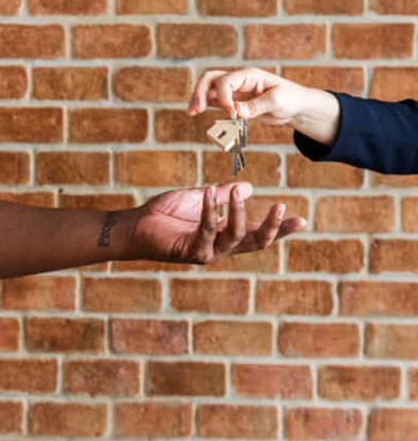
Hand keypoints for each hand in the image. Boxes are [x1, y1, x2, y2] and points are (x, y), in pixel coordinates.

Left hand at [132, 183, 305, 264]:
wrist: (137, 225)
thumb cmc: (166, 213)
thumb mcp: (200, 199)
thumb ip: (223, 195)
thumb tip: (249, 187)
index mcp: (225, 235)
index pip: (258, 234)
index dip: (280, 228)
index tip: (302, 219)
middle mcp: (220, 247)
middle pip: (256, 243)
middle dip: (272, 228)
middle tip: (281, 207)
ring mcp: (207, 252)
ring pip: (235, 236)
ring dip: (239, 212)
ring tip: (239, 193)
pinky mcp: (191, 251)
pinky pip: (207, 229)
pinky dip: (210, 209)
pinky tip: (210, 192)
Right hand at [187, 67, 308, 124]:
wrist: (297, 106)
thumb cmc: (291, 98)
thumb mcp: (277, 101)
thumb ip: (255, 106)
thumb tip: (235, 112)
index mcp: (248, 75)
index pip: (226, 82)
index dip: (224, 98)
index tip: (232, 114)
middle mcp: (238, 81)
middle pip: (210, 79)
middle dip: (200, 92)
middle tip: (195, 109)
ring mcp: (235, 91)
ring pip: (209, 89)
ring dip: (198, 99)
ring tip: (191, 112)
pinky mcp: (234, 102)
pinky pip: (214, 101)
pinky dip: (204, 106)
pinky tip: (197, 113)